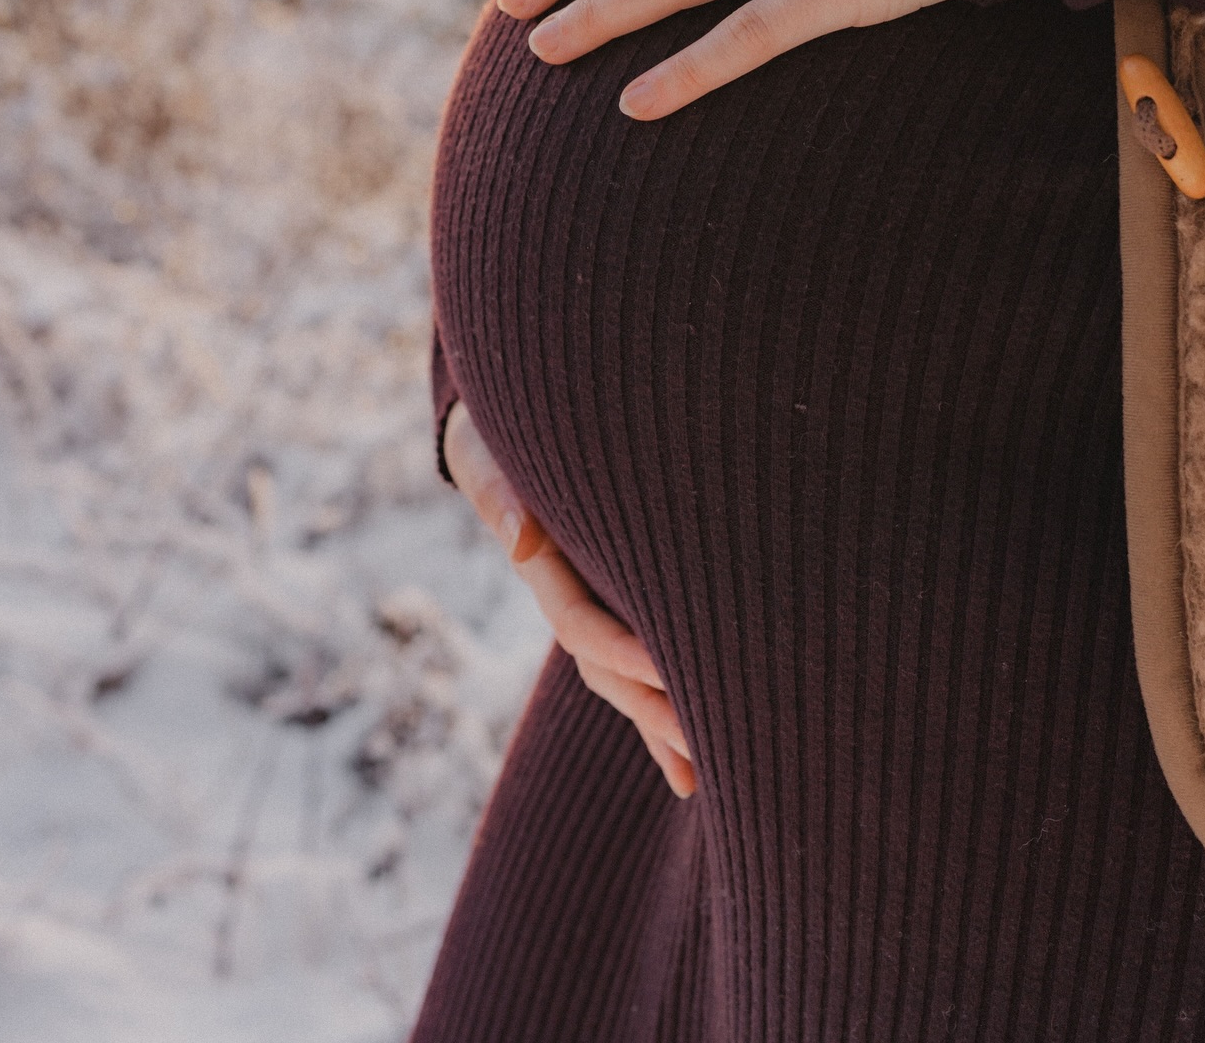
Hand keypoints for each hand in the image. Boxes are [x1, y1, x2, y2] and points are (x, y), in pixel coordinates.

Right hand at [442, 400, 695, 797]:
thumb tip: (522, 541)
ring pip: (626, 677)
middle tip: (709, 742)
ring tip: (722, 768)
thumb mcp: (483, 453)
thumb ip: (500, 490)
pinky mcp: (617, 601)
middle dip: (653, 707)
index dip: (622, 648)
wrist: (496, 429)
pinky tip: (689, 774)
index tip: (668, 667)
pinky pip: (636, 669)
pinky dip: (658, 718)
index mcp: (542, 564)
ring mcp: (593, 603)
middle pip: (608, 668)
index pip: (578, 622)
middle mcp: (568, 594)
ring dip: (664, 723)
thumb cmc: (495, 433)